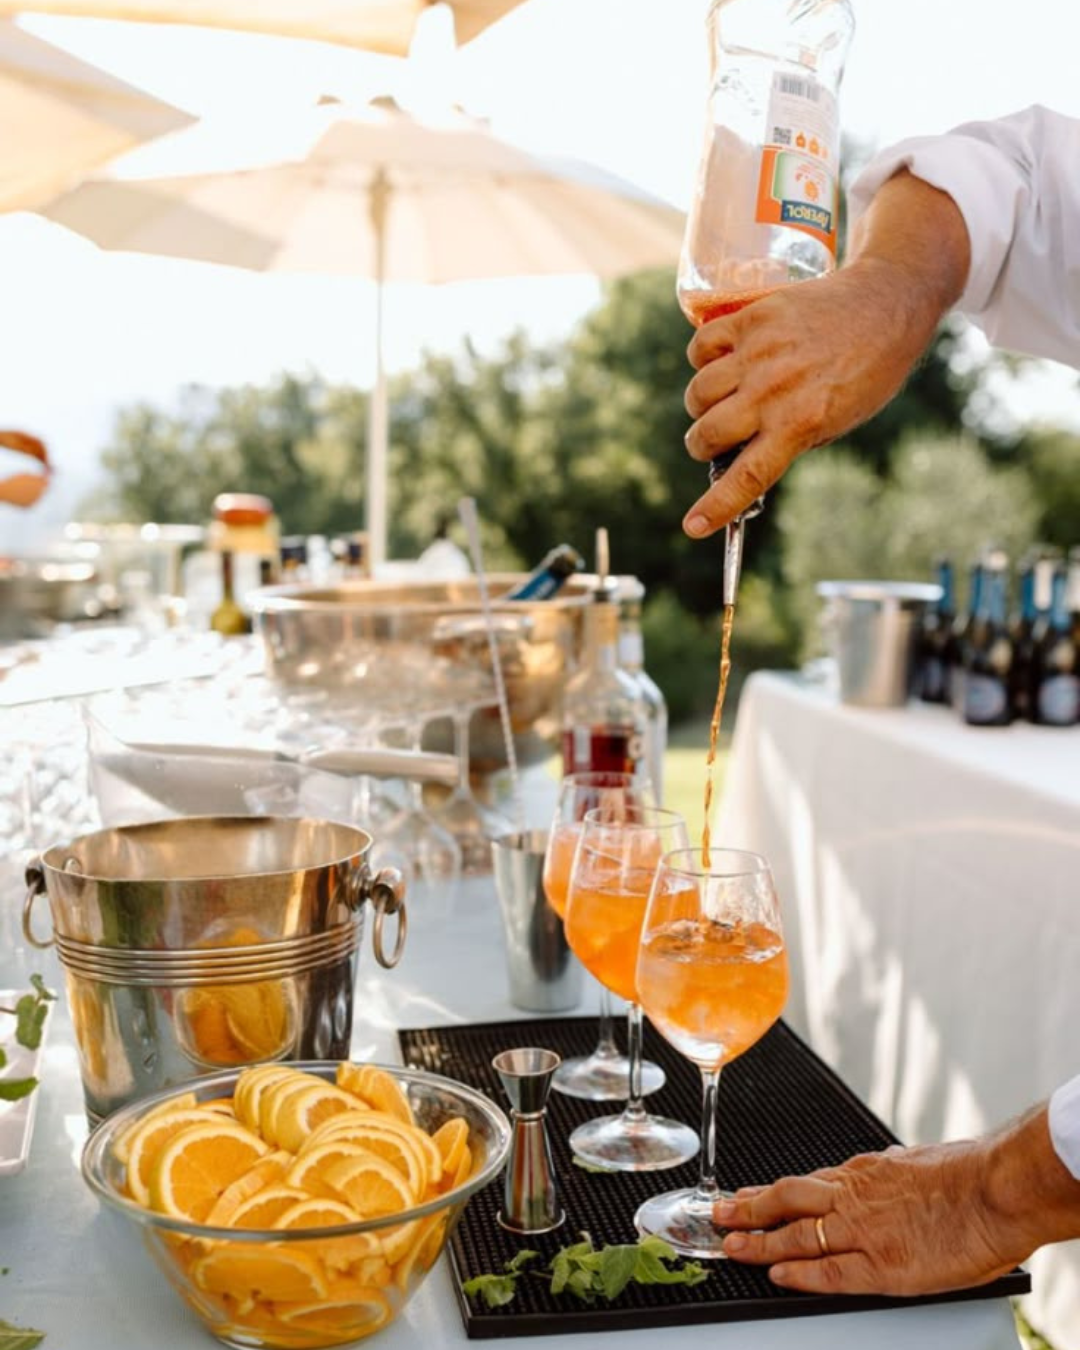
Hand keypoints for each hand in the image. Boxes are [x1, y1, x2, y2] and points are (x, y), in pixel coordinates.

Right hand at [680, 169, 972, 536]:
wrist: (887, 304)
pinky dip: (702, 360)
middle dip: (703, 446)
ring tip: (721, 399)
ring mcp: (759, 353)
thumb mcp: (835, 422)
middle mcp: (774, 391)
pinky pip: (701, 347)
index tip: (694, 527)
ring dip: (701, 406)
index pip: (747, 477)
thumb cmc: (867, 372)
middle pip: (707, 434)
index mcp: (800, 424)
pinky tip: (720, 362)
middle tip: (716, 440)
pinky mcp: (751, 318)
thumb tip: (741, 457)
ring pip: (698, 394)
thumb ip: (788, 440)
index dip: (715, 507)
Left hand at [714, 1141, 1023, 1296]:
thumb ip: (888, 1171)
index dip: (769, 1194)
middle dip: (748, 1209)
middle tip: (717, 1215)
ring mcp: (864, 1232)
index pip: (804, 1185)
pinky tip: (776, 1274)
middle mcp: (853, 1198)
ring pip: (797, 1234)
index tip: (745, 1197)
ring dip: (759, 1240)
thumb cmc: (966, 1175)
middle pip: (786, 1200)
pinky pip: (830, 1272)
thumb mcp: (913, 1161)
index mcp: (863, 1173)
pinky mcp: (883, 1266)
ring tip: (730, 1246)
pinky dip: (799, 1273)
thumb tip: (881, 1170)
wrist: (994, 1189)